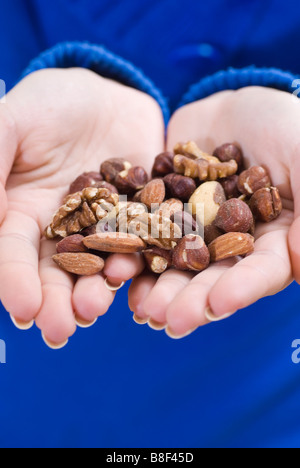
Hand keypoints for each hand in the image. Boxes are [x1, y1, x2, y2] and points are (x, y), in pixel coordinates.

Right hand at [0, 68, 163, 345]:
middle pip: (55, 271)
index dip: (15, 280)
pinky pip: (141, 245)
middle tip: (58, 331)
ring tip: (94, 311)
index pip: (13, 252)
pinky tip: (136, 280)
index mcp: (24, 213)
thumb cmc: (49, 103)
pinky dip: (139, 264)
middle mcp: (63, 230)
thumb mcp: (10, 121)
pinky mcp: (141, 220)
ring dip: (95, 291)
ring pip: (97, 266)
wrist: (106, 96)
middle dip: (55, 301)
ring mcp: (104, 229)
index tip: (22, 309)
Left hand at [129, 86, 295, 337]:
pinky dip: (135, 254)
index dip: (241, 289)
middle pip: (215, 277)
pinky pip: (148, 236)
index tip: (218, 305)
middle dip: (193, 299)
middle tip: (170, 321)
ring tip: (142, 308)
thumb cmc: (283, 124)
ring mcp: (196, 230)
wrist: (236, 101)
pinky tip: (118, 273)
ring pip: (178, 264)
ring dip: (161, 288)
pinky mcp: (165, 213)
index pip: (262, 271)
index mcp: (274, 238)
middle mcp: (233, 243)